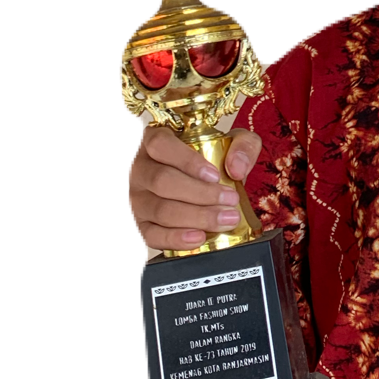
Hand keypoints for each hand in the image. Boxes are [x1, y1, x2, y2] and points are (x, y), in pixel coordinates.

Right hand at [128, 125, 261, 250]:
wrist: (208, 184)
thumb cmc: (214, 159)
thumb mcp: (235, 142)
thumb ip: (243, 145)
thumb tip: (236, 168)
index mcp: (153, 140)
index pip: (160, 144)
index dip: (186, 160)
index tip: (215, 175)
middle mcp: (139, 168)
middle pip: (161, 180)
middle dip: (200, 194)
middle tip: (230, 201)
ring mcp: (135, 197)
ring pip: (159, 209)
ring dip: (195, 217)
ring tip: (224, 220)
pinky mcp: (139, 224)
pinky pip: (150, 235)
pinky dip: (175, 238)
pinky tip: (199, 237)